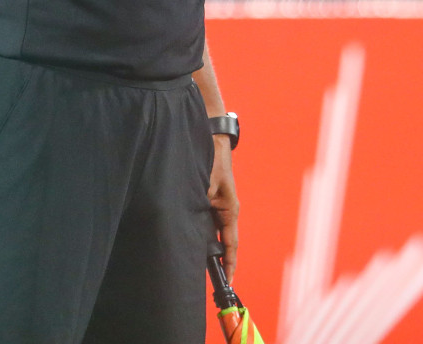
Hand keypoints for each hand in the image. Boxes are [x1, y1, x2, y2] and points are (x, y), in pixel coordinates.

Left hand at [209, 135, 238, 279]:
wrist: (212, 140)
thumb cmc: (212, 160)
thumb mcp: (205, 185)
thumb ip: (201, 206)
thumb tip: (195, 224)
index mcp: (230, 210)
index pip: (231, 244)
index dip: (229, 264)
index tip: (228, 281)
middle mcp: (226, 211)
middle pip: (222, 242)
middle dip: (216, 260)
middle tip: (211, 279)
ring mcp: (218, 206)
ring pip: (213, 232)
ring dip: (207, 246)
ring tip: (199, 265)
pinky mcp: (210, 201)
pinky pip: (207, 222)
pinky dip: (202, 233)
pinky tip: (191, 240)